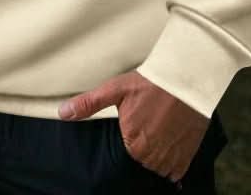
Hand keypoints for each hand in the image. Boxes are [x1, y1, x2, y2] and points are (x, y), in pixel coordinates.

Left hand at [57, 71, 210, 186]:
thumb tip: (62, 113)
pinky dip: (173, 160)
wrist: (185, 79)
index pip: (125, 153)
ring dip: (158, 153)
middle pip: (142, 160)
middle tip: (150, 121)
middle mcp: (151, 156)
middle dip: (144, 144)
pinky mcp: (187, 155)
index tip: (137, 121)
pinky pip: (176, 171)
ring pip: (159, 166)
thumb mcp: (115, 89)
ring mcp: (171, 158)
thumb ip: (89, 104)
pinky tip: (171, 141)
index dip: (131, 135)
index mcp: (132, 144)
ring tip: (161, 129)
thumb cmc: (150, 83)